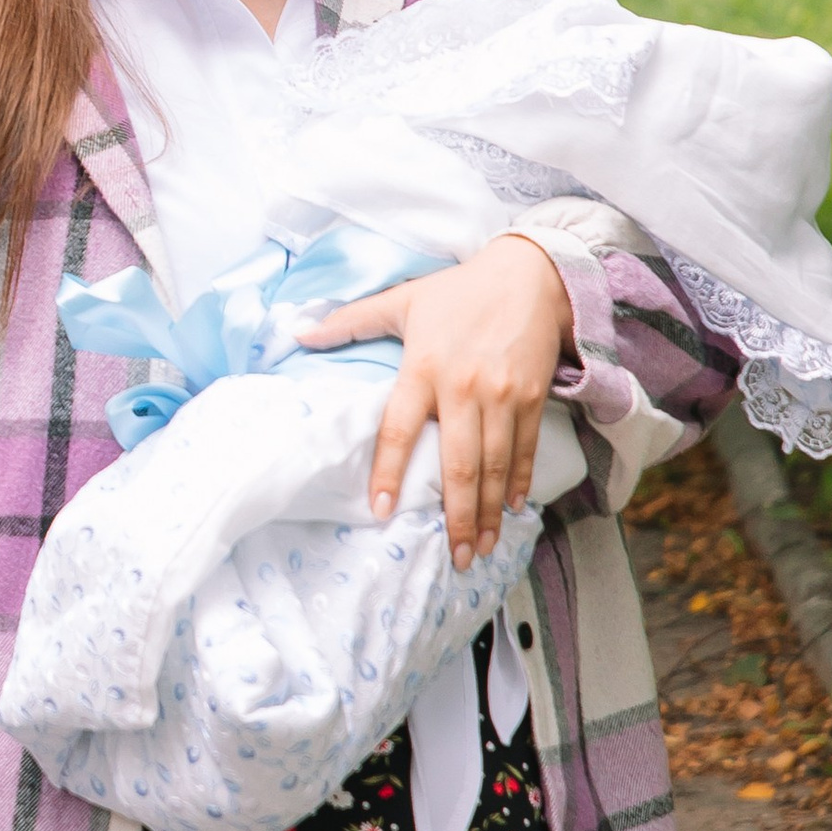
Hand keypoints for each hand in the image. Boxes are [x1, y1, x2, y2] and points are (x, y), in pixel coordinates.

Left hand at [299, 233, 574, 559]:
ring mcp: (502, 395)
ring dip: (487, 511)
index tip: (379, 511)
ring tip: (480, 548)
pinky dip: (518, 481)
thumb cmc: (460, 290)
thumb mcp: (402, 299)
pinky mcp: (533, 396)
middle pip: (458, 464)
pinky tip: (510, 509)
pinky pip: (525, 448)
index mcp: (424, 368)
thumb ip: (350, 320)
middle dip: (456, 516)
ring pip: (494, 465)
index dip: (387, 473)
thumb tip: (298, 333)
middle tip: (454, 556)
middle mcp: (463, 388)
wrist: (530, 273)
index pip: (398, 430)